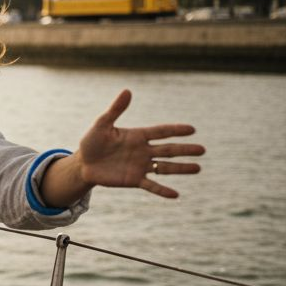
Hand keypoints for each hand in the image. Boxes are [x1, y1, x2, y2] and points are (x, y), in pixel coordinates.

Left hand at [76, 90, 203, 198]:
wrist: (83, 164)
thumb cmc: (91, 142)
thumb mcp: (101, 125)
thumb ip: (115, 110)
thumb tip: (127, 91)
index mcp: (138, 136)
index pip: (161, 132)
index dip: (176, 130)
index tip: (192, 129)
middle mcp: (143, 151)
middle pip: (168, 150)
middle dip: (185, 150)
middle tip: (202, 150)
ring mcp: (140, 166)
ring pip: (164, 167)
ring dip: (181, 168)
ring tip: (198, 168)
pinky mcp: (134, 180)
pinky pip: (151, 185)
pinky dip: (162, 190)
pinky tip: (175, 195)